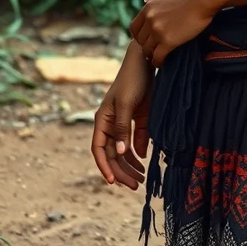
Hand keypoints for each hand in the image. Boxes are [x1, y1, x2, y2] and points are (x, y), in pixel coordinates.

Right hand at [91, 41, 153, 189]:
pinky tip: (144, 160)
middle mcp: (111, 123)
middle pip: (112, 154)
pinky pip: (135, 139)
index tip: (113, 182)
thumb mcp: (127, 104)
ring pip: (123, 149)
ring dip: (131, 164)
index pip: (99, 149)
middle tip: (135, 185)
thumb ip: (123, 129)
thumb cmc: (133, 79)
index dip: (105, 167)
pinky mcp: (138, 117)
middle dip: (122, 170)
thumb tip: (119, 153)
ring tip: (141, 178)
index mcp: (102, 120)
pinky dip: (139, 151)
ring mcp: (124, 121)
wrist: (147, 60)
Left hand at [129, 0, 218, 67]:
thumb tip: (146, 0)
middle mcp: (150, 19)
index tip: (146, 39)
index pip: (134, 27)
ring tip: (157, 58)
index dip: (139, 35)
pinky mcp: (168, 41)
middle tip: (152, 50)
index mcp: (149, 7)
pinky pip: (157, 56)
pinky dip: (158, 61)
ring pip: (147, 50)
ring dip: (151, 55)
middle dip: (145, 45)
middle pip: (140, 40)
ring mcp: (158, 31)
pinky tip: (162, 63)